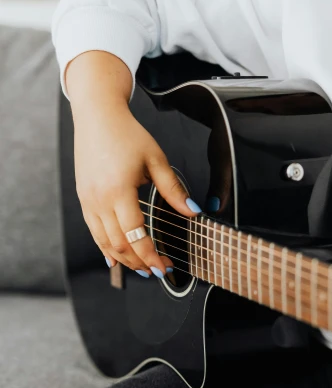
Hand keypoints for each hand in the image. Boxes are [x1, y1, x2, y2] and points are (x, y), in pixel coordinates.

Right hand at [67, 52, 201, 277]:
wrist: (97, 116)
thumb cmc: (126, 134)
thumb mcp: (156, 159)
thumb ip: (173, 190)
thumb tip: (192, 212)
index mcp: (119, 190)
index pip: (136, 234)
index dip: (150, 255)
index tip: (164, 267)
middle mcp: (99, 199)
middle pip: (119, 244)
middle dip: (140, 262)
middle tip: (158, 271)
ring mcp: (88, 201)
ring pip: (104, 242)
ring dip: (124, 259)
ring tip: (142, 268)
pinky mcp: (83, 199)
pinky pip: (93, 232)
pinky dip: (106, 248)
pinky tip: (117, 257)